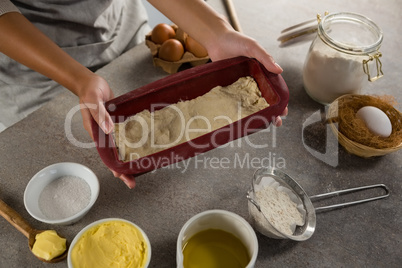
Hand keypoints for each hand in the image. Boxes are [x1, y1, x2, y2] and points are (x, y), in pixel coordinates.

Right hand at [77, 73, 135, 188]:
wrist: (92, 81)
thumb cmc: (89, 91)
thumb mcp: (93, 101)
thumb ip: (100, 115)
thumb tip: (109, 130)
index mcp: (96, 133)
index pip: (105, 155)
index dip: (113, 167)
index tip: (120, 177)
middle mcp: (104, 134)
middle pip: (114, 155)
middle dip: (123, 169)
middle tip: (133, 181)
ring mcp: (112, 128)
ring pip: (121, 146)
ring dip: (129, 157)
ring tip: (140, 169)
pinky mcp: (118, 121)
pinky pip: (126, 133)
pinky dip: (133, 140)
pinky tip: (142, 146)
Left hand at [206, 30, 287, 125]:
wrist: (216, 39)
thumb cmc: (236, 40)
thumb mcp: (253, 47)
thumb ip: (265, 57)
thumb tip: (279, 70)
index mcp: (263, 71)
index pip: (275, 89)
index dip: (280, 101)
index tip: (284, 111)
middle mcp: (254, 79)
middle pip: (265, 98)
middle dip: (272, 111)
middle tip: (276, 122)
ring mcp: (241, 84)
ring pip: (251, 101)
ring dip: (257, 112)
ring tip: (262, 123)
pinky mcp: (229, 86)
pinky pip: (236, 99)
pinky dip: (240, 108)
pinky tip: (243, 117)